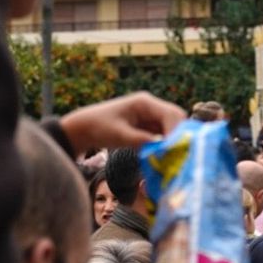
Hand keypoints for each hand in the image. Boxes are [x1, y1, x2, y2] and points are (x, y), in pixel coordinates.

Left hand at [59, 92, 184, 154]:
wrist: (84, 128)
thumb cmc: (98, 127)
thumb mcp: (119, 136)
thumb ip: (141, 140)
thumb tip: (163, 147)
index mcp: (144, 102)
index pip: (171, 114)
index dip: (176, 132)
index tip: (174, 150)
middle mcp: (151, 107)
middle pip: (177, 119)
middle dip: (178, 137)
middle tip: (176, 156)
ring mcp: (151, 116)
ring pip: (172, 128)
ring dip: (172, 142)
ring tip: (170, 159)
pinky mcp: (148, 126)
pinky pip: (164, 135)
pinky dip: (165, 145)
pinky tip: (163, 157)